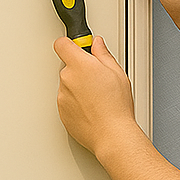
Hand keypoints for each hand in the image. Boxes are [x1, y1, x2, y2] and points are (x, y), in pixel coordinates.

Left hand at [54, 35, 137, 156]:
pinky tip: (92, 108)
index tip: (77, 47)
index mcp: (80, 65)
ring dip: (78, 87)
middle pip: (67, 66)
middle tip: (98, 79)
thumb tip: (97, 44)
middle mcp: (67, 79)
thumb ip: (103, 54)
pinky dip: (76, 103)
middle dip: (80, 69)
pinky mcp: (61, 112)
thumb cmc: (116, 107)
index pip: (62, 44)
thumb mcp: (117, 73)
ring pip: (67, 85)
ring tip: (97, 97)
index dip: (70, 44)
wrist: (111, 135)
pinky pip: (67, 101)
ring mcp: (62, 97)